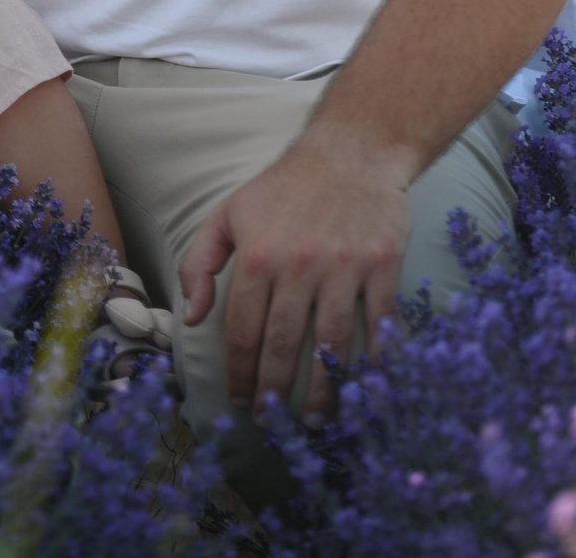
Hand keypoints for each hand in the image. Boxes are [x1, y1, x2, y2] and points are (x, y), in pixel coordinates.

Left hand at [177, 127, 413, 420]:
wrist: (352, 152)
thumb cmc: (284, 187)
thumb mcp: (228, 215)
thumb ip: (200, 263)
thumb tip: (192, 317)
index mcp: (258, 257)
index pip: (244, 330)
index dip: (240, 372)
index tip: (241, 401)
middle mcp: (299, 266)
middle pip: (284, 345)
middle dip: (275, 391)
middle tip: (273, 423)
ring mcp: (344, 268)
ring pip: (332, 344)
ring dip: (325, 389)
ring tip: (318, 420)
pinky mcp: (383, 266)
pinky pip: (379, 323)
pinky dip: (376, 358)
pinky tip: (367, 386)